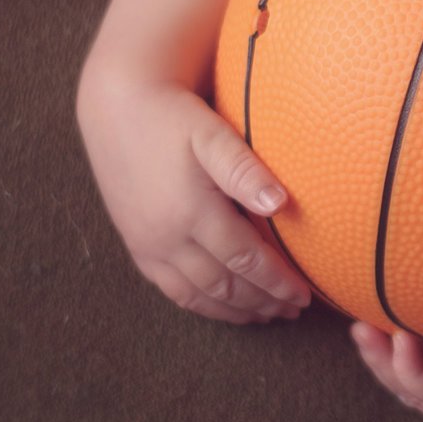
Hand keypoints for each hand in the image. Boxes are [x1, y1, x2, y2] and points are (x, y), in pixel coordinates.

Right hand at [75, 74, 310, 323]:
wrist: (118, 107)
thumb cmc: (172, 116)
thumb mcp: (211, 134)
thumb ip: (245, 170)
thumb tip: (281, 204)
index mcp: (191, 212)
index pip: (245, 260)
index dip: (278, 281)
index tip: (304, 294)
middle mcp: (166, 237)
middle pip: (224, 285)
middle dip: (263, 302)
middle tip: (293, 310)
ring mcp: (148, 245)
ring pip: (197, 295)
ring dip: (236, 310)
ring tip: (267, 314)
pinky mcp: (136, 246)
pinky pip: (171, 290)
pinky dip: (202, 304)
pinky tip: (223, 304)